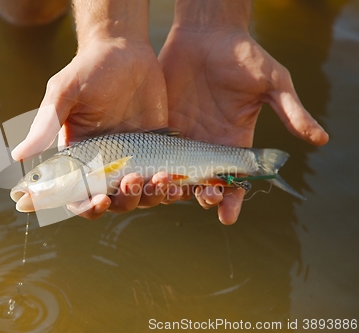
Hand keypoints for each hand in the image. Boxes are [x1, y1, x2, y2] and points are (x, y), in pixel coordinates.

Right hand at [12, 38, 174, 218]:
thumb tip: (17, 155)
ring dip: (148, 195)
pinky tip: (174, 181)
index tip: (99, 200)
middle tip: (133, 179)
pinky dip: (168, 188)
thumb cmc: (88, 69)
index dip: (85, 207)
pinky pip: (162, 180)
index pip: (77, 195)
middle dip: (123, 200)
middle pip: (112, 202)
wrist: (125, 50)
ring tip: (158, 177)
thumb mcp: (65, 93)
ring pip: (140, 196)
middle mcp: (104, 163)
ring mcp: (132, 159)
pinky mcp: (156, 150)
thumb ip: (46, 125)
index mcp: (78, 157)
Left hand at [159, 27, 328, 223]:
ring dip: (173, 186)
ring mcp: (182, 138)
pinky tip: (144, 176)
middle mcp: (207, 146)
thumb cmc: (243, 56)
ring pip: (176, 173)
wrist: (206, 35)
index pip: (234, 180)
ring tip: (171, 190)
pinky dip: (149, 167)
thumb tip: (322, 139)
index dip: (232, 199)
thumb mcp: (272, 82)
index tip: (227, 216)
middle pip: (203, 183)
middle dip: (203, 196)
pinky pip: (153, 153)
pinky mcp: (161, 127)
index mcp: (234, 143)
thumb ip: (291, 110)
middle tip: (202, 198)